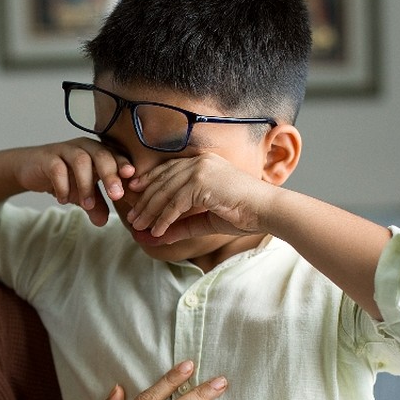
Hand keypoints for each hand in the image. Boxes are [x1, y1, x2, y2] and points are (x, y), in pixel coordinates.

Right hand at [15, 138, 134, 226]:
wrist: (31, 168)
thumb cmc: (63, 176)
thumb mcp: (82, 192)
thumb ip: (95, 204)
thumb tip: (103, 222)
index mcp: (98, 152)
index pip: (115, 156)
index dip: (124, 166)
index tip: (133, 180)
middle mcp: (84, 147)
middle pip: (102, 155)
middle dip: (111, 175)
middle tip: (116, 196)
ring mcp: (65, 150)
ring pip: (81, 161)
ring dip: (86, 184)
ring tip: (86, 205)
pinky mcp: (48, 158)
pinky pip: (57, 169)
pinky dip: (62, 186)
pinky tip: (63, 200)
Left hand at [124, 153, 278, 240]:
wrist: (268, 211)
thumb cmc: (243, 214)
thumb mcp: (206, 219)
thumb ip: (182, 225)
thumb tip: (157, 236)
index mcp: (202, 162)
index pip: (167, 170)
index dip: (148, 183)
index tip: (134, 197)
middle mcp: (199, 162)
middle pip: (162, 181)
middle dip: (144, 201)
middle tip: (132, 218)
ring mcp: (200, 169)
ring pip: (165, 192)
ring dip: (149, 211)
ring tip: (139, 226)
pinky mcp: (202, 182)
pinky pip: (175, 203)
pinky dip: (164, 218)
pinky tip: (157, 231)